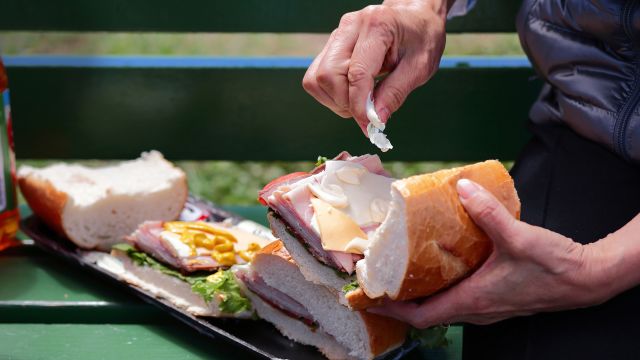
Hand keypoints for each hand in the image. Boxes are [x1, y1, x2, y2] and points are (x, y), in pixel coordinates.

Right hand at [302, 0, 448, 133]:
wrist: (415, 18)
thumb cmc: (421, 39)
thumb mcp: (419, 68)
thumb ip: (395, 93)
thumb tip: (375, 120)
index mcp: (377, 26)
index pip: (356, 73)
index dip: (359, 104)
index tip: (368, 123)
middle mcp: (350, 27)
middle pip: (328, 75)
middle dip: (344, 102)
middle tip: (366, 111)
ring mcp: (337, 34)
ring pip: (317, 78)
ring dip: (335, 99)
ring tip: (359, 101)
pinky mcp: (331, 45)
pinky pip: (317, 77)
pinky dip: (330, 93)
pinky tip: (351, 93)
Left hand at [369, 179, 616, 327]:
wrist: (586, 279)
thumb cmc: (554, 267)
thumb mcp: (518, 237)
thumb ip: (488, 212)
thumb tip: (462, 187)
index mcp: (473, 301)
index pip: (421, 315)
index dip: (392, 308)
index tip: (370, 297)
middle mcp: (476, 309)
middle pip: (426, 312)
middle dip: (399, 298)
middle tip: (380, 278)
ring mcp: (487, 306)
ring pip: (442, 306)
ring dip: (420, 293)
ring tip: (402, 269)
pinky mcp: (495, 298)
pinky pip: (458, 298)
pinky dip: (441, 286)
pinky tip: (440, 264)